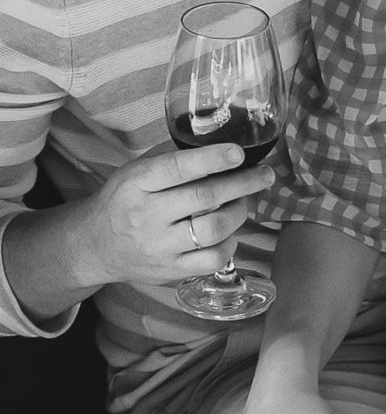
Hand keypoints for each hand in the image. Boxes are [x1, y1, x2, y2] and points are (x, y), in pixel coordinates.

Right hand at [80, 145, 274, 287]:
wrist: (94, 246)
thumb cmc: (123, 201)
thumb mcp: (135, 171)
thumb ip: (170, 157)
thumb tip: (217, 142)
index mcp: (136, 183)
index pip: (178, 168)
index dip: (212, 159)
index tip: (238, 153)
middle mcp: (147, 215)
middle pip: (204, 198)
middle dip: (242, 184)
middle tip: (264, 174)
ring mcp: (159, 246)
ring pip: (213, 229)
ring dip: (239, 212)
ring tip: (245, 202)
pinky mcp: (170, 271)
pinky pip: (212, 259)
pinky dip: (230, 244)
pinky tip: (230, 232)